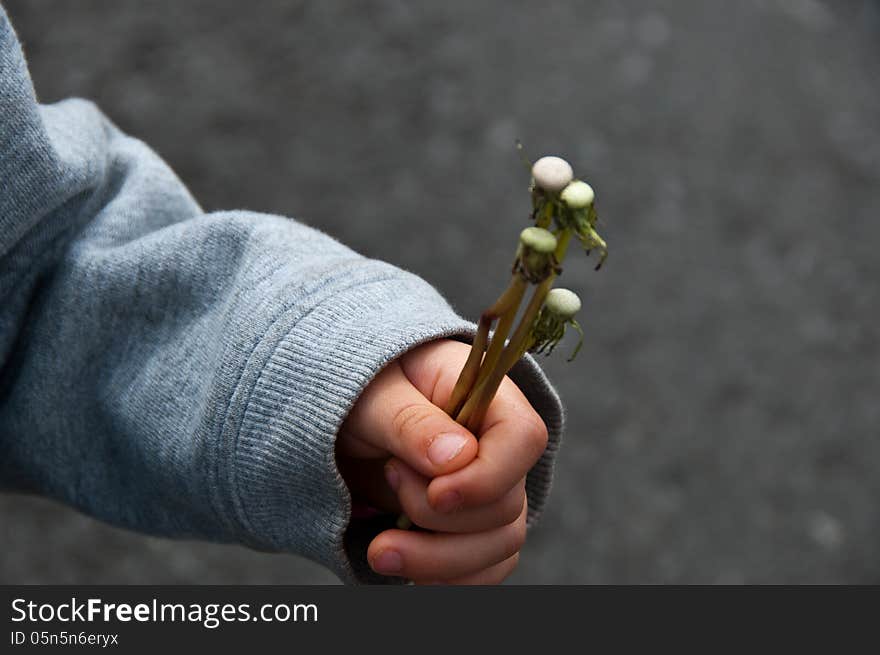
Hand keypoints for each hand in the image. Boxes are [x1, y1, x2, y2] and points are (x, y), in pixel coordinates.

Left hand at [336, 339, 548, 583]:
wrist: (345, 420)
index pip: (523, 439)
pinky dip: (448, 580)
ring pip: (499, 546)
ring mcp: (491, 492)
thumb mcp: (373, 394)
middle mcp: (500, 449)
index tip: (437, 495)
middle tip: (387, 479)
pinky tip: (405, 568)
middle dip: (440, 519)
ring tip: (380, 549)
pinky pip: (485, 569)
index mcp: (487, 398)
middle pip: (507, 505)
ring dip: (438, 561)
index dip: (488, 477)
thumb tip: (456, 458)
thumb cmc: (362, 390)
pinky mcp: (473, 528)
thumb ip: (411, 421)